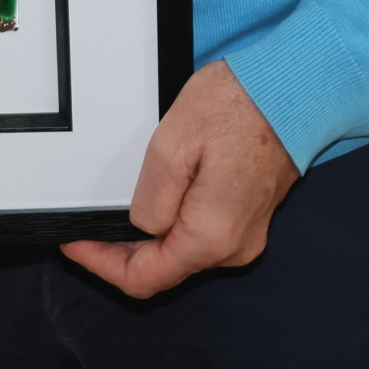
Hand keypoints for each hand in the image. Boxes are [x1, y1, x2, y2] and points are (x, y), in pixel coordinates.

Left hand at [61, 60, 298, 298]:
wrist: (292, 88)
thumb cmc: (240, 105)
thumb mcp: (173, 144)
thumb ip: (151, 199)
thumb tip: (142, 227)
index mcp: (211, 236)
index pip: (145, 279)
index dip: (104, 266)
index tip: (76, 245)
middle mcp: (232, 246)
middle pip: (164, 268)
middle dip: (123, 251)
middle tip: (89, 226)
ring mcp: (245, 233)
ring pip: (182, 250)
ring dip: (148, 236)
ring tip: (118, 208)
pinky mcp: (249, 214)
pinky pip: (201, 232)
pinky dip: (173, 223)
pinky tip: (158, 196)